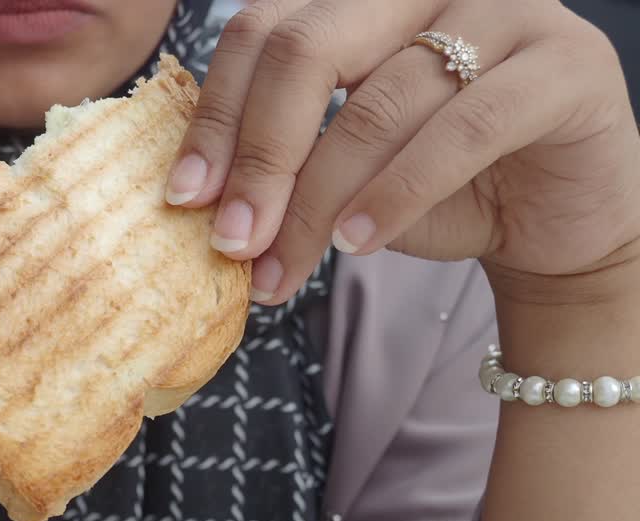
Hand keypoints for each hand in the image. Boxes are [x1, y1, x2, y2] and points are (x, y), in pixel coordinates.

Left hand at [165, 0, 639, 305]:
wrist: (549, 222)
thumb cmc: (434, 186)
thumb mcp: (338, 167)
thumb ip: (280, 157)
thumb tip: (194, 199)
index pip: (263, 31)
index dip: (215, 116)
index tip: (185, 197)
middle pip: (307, 50)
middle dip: (258, 157)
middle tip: (232, 241)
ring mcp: (505, 12)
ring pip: (377, 104)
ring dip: (318, 201)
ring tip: (284, 267)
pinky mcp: (565, 67)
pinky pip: (462, 129)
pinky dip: (396, 194)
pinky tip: (355, 244)